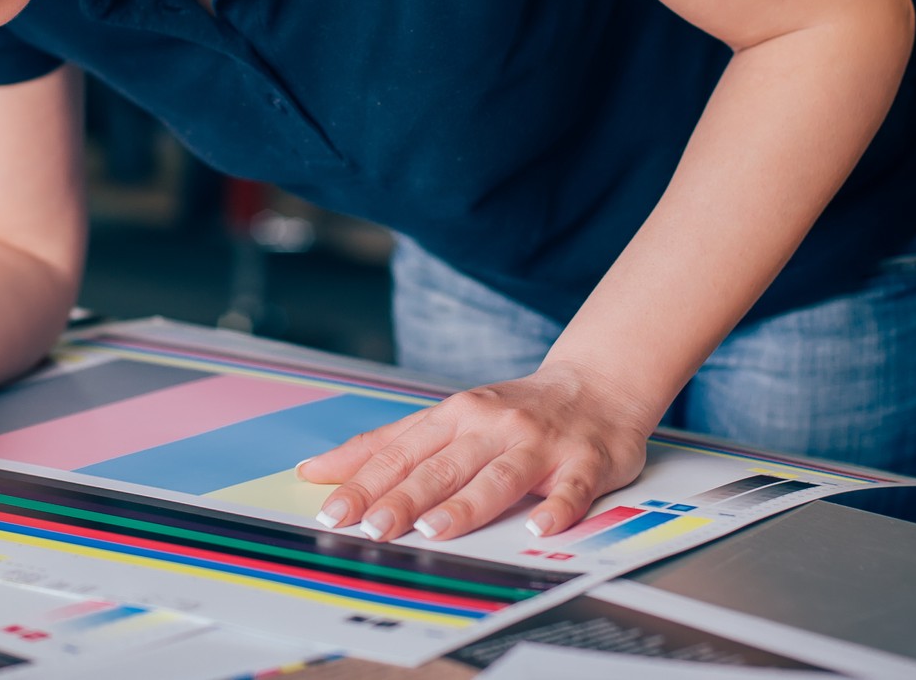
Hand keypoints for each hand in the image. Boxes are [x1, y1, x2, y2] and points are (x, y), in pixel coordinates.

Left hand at [297, 361, 652, 541]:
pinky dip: (558, 507)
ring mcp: (539, 443)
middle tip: (373, 528)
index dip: (366, 482)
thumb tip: (318, 470)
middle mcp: (492, 426)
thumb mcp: (447, 418)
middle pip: (442, 466)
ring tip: (435, 530)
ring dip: (467, 503)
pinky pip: (571, 488)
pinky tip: (540, 527)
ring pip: (499, 475)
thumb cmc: (512, 412)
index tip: (334, 511)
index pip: (402, 453)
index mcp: (455, 416)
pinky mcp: (584, 461)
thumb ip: (386, 445)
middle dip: (404, 497)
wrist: (596, 385)